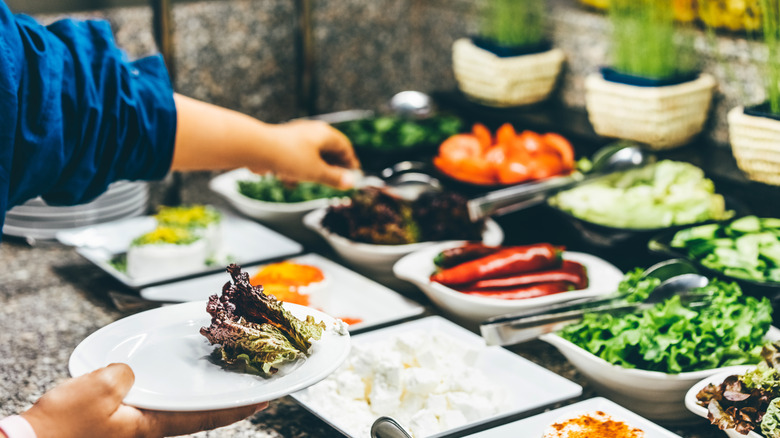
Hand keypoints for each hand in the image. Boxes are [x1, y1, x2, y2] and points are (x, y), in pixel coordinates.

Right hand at [21, 363, 266, 437]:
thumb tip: (131, 372)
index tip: (268, 398)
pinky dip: (172, 387)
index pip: (209, 415)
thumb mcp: (100, 389)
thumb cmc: (64, 427)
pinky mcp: (120, 419)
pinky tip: (171, 374)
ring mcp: (137, 424)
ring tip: (221, 373)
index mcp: (155, 425)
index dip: (241, 407)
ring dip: (201, 392)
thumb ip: (126, 375)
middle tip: (251, 379)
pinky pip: (156, 400)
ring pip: (180, 405)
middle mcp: (152, 427)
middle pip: (200, 410)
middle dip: (227, 397)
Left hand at [261, 120, 359, 188]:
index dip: (350, 162)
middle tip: (336, 182)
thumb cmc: (290, 157)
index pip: (344, 147)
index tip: (353, 175)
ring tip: (311, 183)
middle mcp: (311, 132)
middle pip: (328, 151)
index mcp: (324, 134)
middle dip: (332, 168)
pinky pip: (295, 158)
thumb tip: (350, 183)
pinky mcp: (282, 145)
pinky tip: (289, 182)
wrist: (256, 148)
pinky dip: (296, 170)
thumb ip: (334, 178)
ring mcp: (296, 138)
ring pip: (311, 156)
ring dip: (313, 171)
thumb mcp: (316, 172)